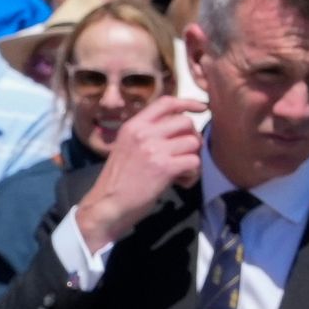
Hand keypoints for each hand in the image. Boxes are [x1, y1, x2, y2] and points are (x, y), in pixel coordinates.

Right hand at [72, 91, 207, 250]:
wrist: (106, 205)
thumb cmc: (118, 181)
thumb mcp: (127, 147)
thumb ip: (148, 135)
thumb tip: (178, 130)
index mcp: (133, 126)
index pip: (166, 102)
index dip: (187, 103)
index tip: (201, 108)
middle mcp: (143, 133)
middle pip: (185, 122)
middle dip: (192, 137)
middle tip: (186, 154)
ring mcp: (154, 149)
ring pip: (193, 142)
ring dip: (193, 158)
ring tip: (181, 172)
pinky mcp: (164, 168)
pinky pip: (194, 162)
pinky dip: (192, 174)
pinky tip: (181, 183)